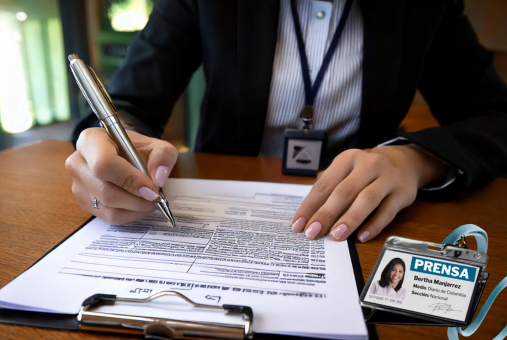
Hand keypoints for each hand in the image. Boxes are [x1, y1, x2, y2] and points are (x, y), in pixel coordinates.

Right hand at [65, 128, 177, 223]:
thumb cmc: (137, 149)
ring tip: (150, 201)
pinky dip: (129, 214)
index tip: (151, 188)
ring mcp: (78, 184)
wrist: (125, 154)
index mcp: (91, 140)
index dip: (130, 179)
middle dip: (135, 199)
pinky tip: (139, 205)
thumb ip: (163, 156)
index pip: (104, 164)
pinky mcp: (84, 202)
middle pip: (105, 190)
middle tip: (155, 198)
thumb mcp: (156, 145)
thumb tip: (158, 178)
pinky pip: (108, 216)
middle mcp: (77, 162)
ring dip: (135, 208)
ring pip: (107, 207)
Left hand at [291, 145, 447, 241]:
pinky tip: (361, 237)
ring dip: (350, 219)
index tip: (298, 225)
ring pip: (367, 200)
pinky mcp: (403, 193)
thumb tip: (308, 219)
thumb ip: (330, 191)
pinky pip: (387, 212)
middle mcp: (368, 165)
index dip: (310, 206)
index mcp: (347, 159)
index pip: (324, 185)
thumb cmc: (365, 172)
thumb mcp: (346, 172)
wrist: (404, 163)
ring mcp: (388, 178)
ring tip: (335, 236)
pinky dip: (374, 225)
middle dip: (326, 214)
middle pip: (344, 192)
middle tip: (312, 233)